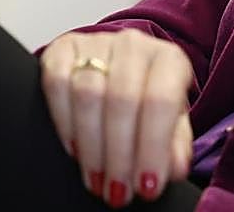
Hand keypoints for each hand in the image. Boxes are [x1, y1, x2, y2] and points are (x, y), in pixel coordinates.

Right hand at [40, 29, 193, 206]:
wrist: (121, 67)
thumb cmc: (149, 96)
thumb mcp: (170, 120)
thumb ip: (176, 143)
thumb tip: (175, 168)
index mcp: (169, 59)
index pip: (160, 101)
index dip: (152, 147)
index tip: (146, 186)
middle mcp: (134, 45)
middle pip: (122, 100)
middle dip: (119, 155)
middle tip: (118, 191)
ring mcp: (97, 42)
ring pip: (87, 94)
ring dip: (91, 147)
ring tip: (97, 181)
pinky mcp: (64, 48)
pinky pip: (57, 83)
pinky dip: (63, 121)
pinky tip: (74, 150)